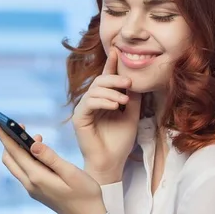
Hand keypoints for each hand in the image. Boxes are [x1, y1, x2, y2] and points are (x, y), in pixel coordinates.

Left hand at [0, 125, 106, 213]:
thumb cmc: (85, 193)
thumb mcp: (71, 172)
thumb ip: (51, 158)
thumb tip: (32, 144)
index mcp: (37, 177)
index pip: (16, 153)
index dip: (6, 137)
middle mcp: (30, 184)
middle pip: (10, 160)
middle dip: (9, 141)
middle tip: (16, 126)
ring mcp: (32, 189)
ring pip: (16, 166)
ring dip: (18, 149)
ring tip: (33, 136)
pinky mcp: (37, 191)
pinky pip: (24, 171)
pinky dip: (25, 158)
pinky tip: (38, 151)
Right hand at [72, 47, 142, 183]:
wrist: (112, 163)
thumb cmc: (120, 142)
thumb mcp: (132, 115)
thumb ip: (133, 98)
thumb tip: (136, 79)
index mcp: (104, 100)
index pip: (107, 79)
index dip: (111, 65)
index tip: (116, 50)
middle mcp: (92, 103)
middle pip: (99, 81)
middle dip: (114, 78)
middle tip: (129, 83)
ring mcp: (84, 110)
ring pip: (94, 90)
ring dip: (111, 92)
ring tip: (124, 101)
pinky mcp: (79, 118)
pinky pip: (89, 103)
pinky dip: (103, 101)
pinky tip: (115, 106)